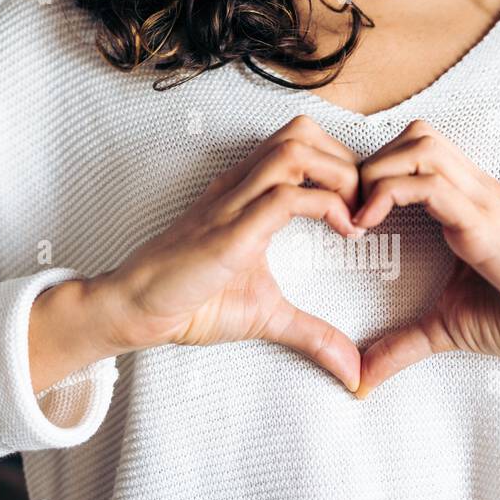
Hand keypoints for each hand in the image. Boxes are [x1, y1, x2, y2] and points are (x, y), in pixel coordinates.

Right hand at [29, 116, 365, 391]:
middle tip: (365, 205)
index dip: (341, 162)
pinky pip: (285, 196)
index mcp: (245, 193)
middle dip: (347, 159)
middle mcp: (240, 187)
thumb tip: (351, 369)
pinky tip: (344, 232)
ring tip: (356, 214)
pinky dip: (327, 206)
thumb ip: (312, 334)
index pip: (300, 142)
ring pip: (295, 149)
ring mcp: (234, 204)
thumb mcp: (267, 316)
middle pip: (302, 131)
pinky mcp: (230, 232)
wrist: (134, 310)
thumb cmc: (190, 304)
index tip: (361, 206)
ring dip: (339, 175)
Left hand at [351, 121, 499, 402]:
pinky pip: (427, 184)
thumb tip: (362, 378)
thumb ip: (403, 344)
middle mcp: (476, 190)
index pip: (415, 152)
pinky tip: (367, 226)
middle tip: (347, 208)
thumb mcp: (447, 329)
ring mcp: (482, 201)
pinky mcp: (484, 223)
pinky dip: (387, 193)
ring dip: (375, 172)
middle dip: (370, 162)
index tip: (347, 214)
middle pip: (415, 134)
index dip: (375, 171)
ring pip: (419, 146)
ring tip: (355, 216)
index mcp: (468, 203)